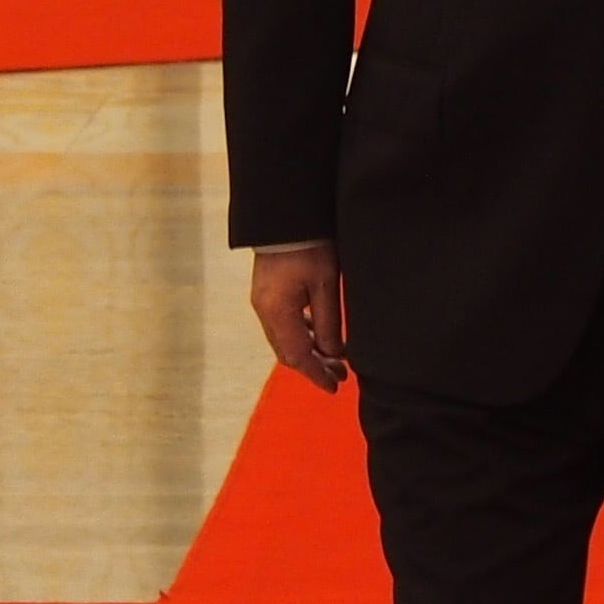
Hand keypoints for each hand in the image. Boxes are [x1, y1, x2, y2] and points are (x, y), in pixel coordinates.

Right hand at [250, 243, 347, 388]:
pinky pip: (282, 324)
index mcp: (277, 312)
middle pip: (287, 352)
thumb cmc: (309, 247)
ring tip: (333, 358)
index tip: (335, 386)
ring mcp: (263, 302)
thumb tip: (334, 355)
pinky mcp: (266, 292)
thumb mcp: (326, 287)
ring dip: (308, 351)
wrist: (286, 216)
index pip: (297, 356)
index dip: (316, 375)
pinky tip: (318, 334)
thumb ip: (329, 324)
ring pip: (284, 339)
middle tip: (340, 374)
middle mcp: (264, 311)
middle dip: (314, 366)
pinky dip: (301, 335)